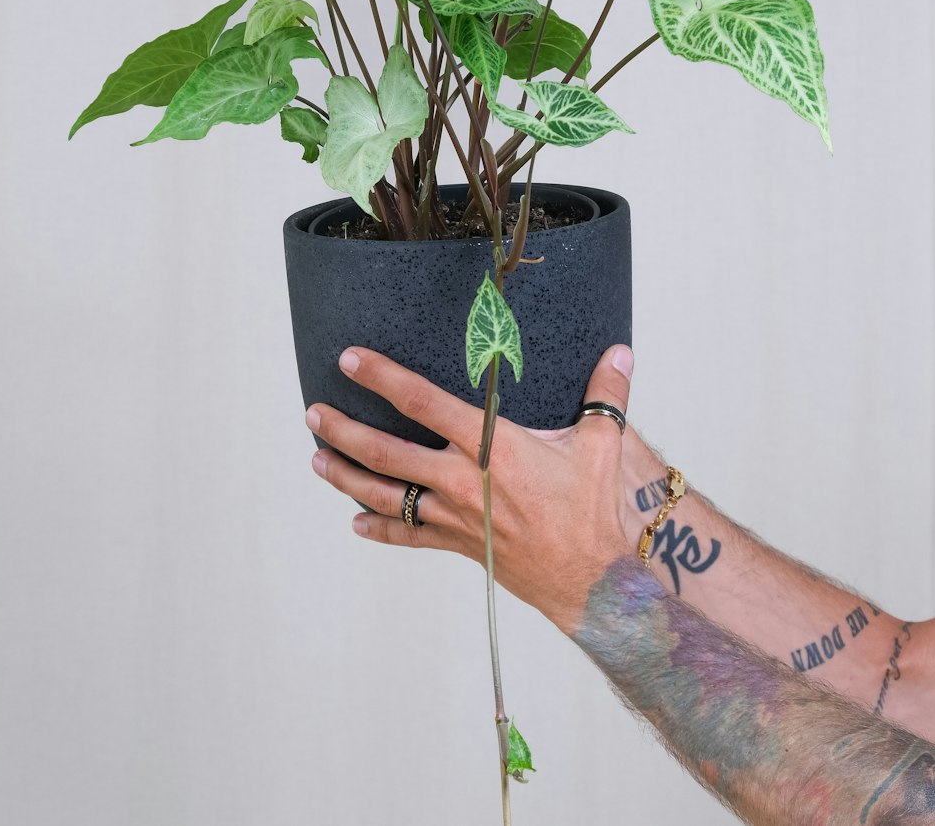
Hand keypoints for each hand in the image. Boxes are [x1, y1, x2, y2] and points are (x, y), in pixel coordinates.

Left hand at [307, 344, 634, 633]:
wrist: (590, 583)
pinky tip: (355, 520)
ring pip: (385, 494)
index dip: (383, 377)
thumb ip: (605, 395)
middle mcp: (462, 479)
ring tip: (315, 459)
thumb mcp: (601, 446)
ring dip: (345, 475)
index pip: (424, 401)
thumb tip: (621, 350)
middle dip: (344, 430)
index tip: (349, 359)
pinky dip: (379, 528)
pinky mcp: (458, 545)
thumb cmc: (592, 511)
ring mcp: (455, 516)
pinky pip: (408, 536)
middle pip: (386, 451)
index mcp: (491, 445)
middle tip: (313, 411)